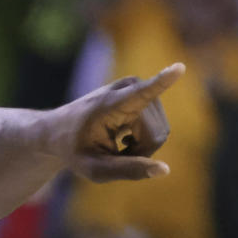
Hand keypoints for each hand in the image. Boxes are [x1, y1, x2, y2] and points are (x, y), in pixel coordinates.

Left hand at [66, 63, 183, 180]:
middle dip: (141, 151)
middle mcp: (126, 88)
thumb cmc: (74, 150)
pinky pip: (160, 127)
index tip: (179, 67)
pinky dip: (144, 140)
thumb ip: (127, 170)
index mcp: (109, 104)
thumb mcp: (94, 169)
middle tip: (114, 153)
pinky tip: (124, 138)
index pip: (141, 93)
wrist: (59, 130)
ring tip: (117, 144)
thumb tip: (164, 170)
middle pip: (156, 134)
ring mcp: (136, 88)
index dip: (162, 82)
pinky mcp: (143, 92)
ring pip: (161, 132)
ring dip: (142, 146)